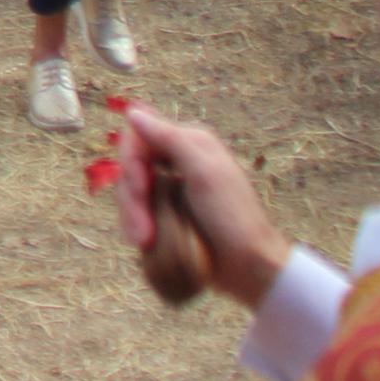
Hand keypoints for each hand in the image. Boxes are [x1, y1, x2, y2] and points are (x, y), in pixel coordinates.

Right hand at [111, 101, 287, 307]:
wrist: (250, 267)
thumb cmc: (234, 219)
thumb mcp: (205, 174)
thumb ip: (170, 139)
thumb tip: (133, 112)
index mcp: (190, 144)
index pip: (138, 136)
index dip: (130, 161)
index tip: (139, 189)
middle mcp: (177, 161)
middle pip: (130, 168)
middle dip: (131, 199)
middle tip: (143, 231)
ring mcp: (170, 189)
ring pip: (129, 193)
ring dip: (132, 217)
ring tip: (145, 242)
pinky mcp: (165, 214)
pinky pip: (136, 212)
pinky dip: (136, 226)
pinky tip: (146, 243)